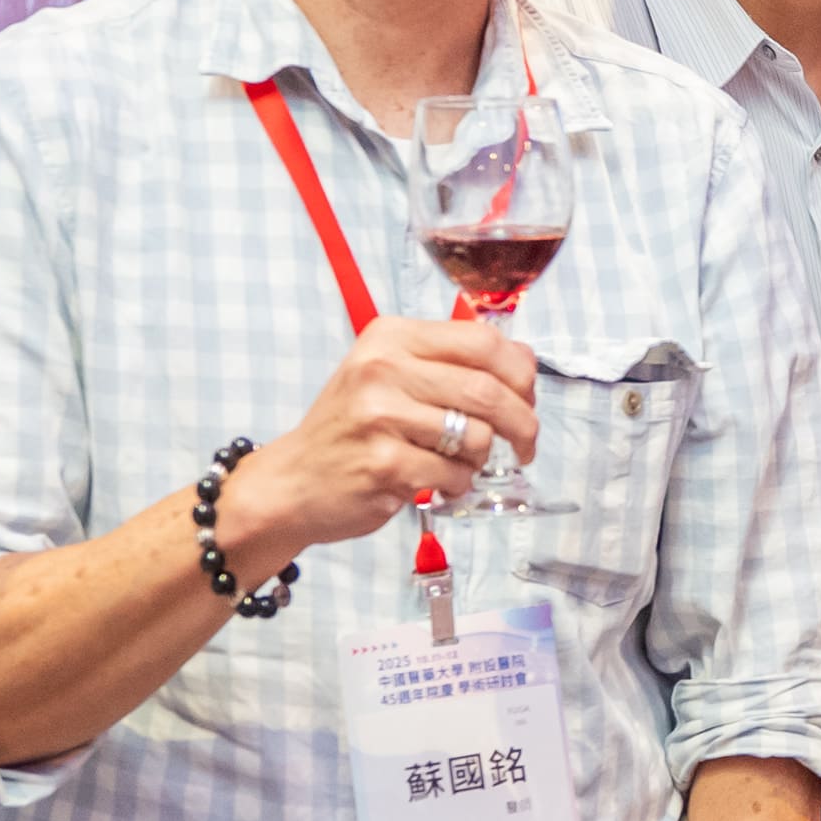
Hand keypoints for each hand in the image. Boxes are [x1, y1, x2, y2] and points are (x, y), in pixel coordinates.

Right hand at [229, 316, 538, 568]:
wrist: (293, 481)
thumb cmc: (351, 428)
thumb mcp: (389, 374)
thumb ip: (450, 362)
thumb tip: (524, 361)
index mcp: (391, 337)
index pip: (483, 341)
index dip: (520, 371)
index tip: (527, 396)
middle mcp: (383, 369)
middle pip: (488, 390)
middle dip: (522, 423)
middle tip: (525, 444)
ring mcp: (381, 417)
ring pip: (478, 436)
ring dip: (482, 459)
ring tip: (459, 463)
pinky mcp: (384, 465)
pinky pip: (455, 474)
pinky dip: (458, 484)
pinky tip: (437, 482)